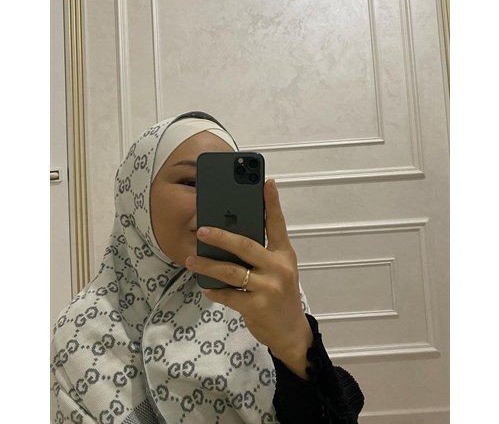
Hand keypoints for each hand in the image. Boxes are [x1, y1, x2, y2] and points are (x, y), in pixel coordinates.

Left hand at [185, 179, 312, 378]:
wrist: (291, 332)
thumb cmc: (281, 295)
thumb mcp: (279, 270)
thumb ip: (262, 253)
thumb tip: (231, 236)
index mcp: (284, 254)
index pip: (277, 224)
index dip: (272, 203)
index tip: (266, 182)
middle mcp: (278, 267)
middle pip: (246, 245)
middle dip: (221, 236)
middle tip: (201, 230)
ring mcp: (269, 287)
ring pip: (232, 271)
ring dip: (208, 264)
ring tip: (192, 260)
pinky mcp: (257, 306)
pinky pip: (229, 295)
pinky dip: (215, 290)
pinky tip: (206, 286)